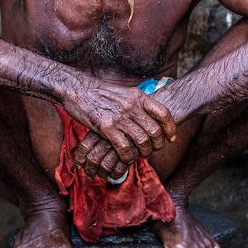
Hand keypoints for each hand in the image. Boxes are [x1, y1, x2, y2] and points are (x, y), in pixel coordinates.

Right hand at [63, 80, 177, 169]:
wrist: (76, 89)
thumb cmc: (98, 92)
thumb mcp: (123, 92)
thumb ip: (136, 102)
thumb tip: (148, 113)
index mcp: (138, 96)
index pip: (163, 113)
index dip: (170, 128)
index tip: (170, 138)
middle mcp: (131, 106)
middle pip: (155, 130)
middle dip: (158, 145)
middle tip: (153, 150)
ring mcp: (119, 117)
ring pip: (142, 141)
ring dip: (144, 152)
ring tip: (141, 155)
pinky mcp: (106, 127)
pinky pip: (124, 147)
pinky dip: (128, 157)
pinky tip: (126, 158)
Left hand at [73, 131, 128, 181]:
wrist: (146, 121)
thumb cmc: (122, 126)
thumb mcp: (107, 126)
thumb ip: (95, 137)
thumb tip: (81, 158)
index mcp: (99, 130)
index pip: (85, 146)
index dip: (80, 158)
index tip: (79, 166)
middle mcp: (108, 138)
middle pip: (93, 158)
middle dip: (90, 169)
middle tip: (90, 175)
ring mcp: (119, 146)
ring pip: (105, 165)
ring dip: (102, 173)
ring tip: (101, 175)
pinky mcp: (131, 153)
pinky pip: (119, 169)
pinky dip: (115, 174)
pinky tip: (114, 174)